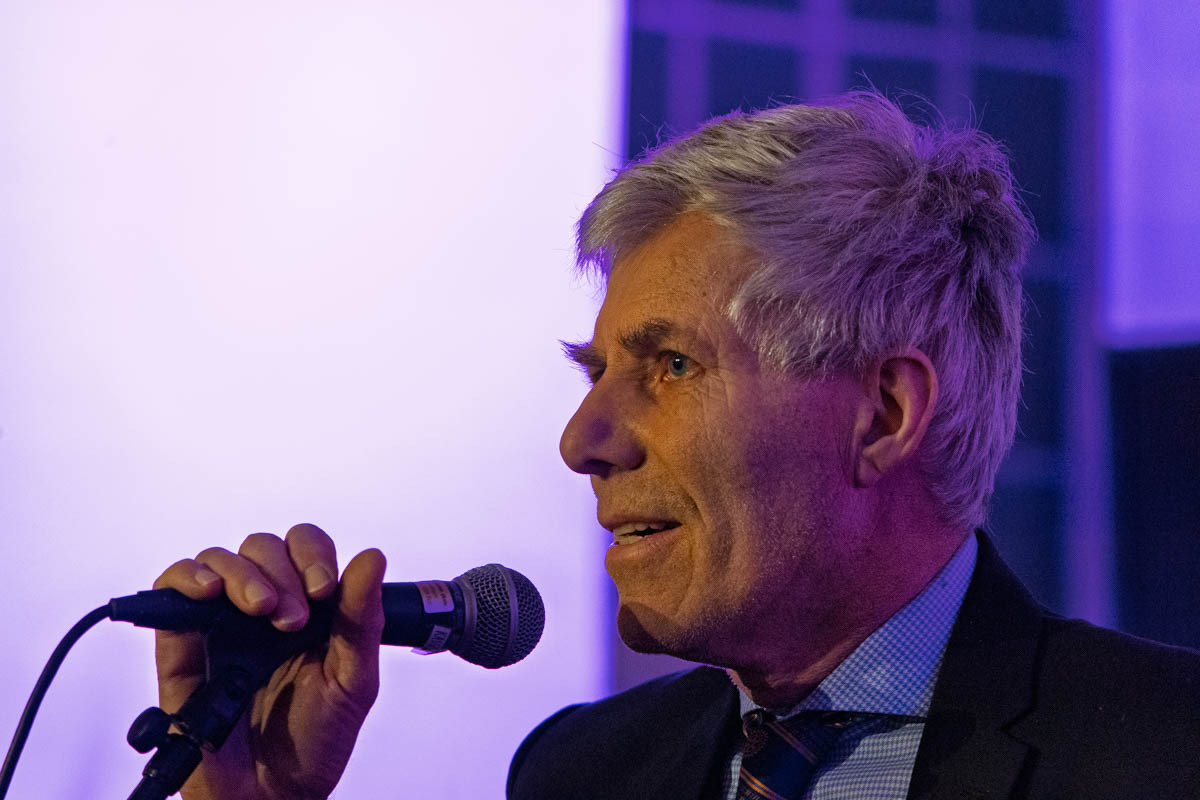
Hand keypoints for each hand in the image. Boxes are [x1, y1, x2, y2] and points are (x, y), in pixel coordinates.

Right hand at [152, 523, 385, 799]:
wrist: (273, 793)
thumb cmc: (317, 739)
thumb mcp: (353, 679)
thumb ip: (361, 618)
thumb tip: (372, 557)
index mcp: (310, 605)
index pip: (307, 548)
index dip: (313, 556)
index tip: (323, 592)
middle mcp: (264, 606)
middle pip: (262, 548)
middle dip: (280, 572)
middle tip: (291, 619)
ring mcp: (221, 621)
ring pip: (219, 560)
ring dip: (241, 574)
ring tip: (259, 609)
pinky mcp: (180, 643)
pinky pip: (170, 590)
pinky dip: (184, 578)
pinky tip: (207, 590)